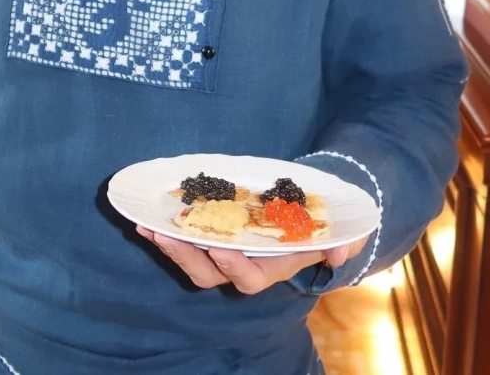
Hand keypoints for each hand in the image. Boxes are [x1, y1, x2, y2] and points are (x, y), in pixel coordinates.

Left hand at [136, 226, 368, 294]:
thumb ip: (344, 243)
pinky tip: (146, 219)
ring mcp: (223, 251)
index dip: (233, 267)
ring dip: (169, 246)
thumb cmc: (324, 225)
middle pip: (208, 273)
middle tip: (167, 237)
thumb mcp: (343, 233)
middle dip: (186, 257)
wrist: (311, 210)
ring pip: (191, 260)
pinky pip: (184, 239)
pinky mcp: (210, 235)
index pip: (248, 279)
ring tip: (147, 227)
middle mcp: (241, 265)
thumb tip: (339, 251)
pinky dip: (165, 231)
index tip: (220, 250)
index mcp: (269, 269)